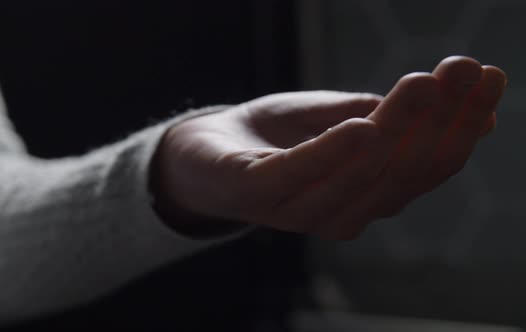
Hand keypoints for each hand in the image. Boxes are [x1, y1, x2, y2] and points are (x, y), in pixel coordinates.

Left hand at [152, 56, 505, 239]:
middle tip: (466, 71)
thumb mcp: (340, 117)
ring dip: (395, 129)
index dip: (461, 127)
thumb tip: (472, 112)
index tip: (488, 78)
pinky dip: (332, 155)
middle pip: (400, 174)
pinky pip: (298, 177)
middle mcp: (340, 213)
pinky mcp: (255, 193)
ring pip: (358, 177)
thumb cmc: (275, 136)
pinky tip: (362, 128)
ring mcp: (297, 210)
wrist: (202, 148)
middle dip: (440, 122)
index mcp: (365, 197)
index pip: (424, 167)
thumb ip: (393, 118)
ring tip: (423, 85)